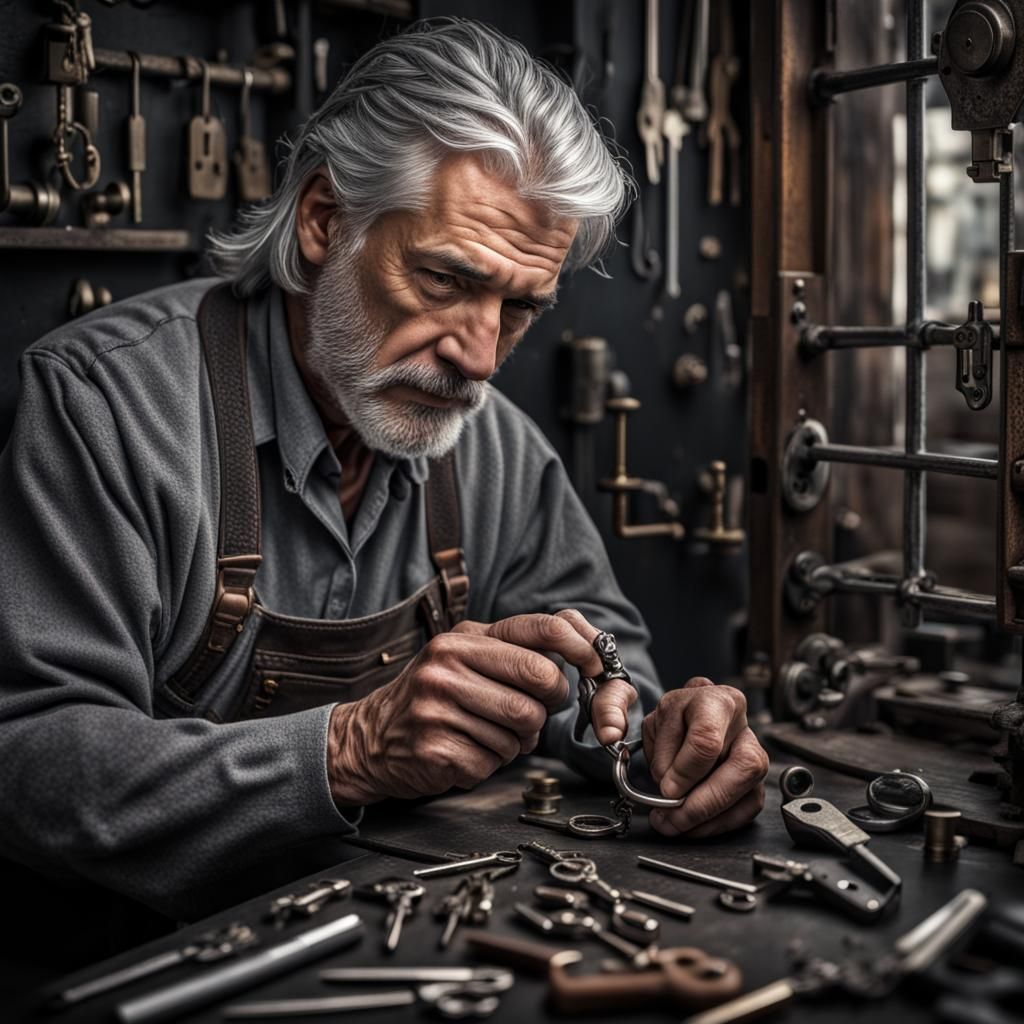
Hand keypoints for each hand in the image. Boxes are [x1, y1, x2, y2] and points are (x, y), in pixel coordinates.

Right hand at [326, 610, 625, 804]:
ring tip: (489, 734)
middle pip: (540, 683)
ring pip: (522, 728)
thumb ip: (513, 648)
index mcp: (464, 637)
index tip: (596, 666)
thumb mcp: (464, 656)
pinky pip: (495, 761)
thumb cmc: (432, 696)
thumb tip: (579, 649)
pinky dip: (490, 763)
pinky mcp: (436, 748)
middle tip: (534, 714)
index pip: (539, 629)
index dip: (579, 648)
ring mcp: (439, 706)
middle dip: (548, 705)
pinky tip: (467, 751)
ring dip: (517, 741)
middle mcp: (448, 664)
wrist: (370, 738)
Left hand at [642, 678, 768, 837]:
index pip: (707, 740)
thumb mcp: (656, 726)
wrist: (689, 715)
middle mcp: (743, 726)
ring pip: (750, 792)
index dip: (685, 771)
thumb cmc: (674, 719)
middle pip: (742, 768)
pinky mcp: (757, 777)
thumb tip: (673, 791)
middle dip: (705, 803)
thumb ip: (661, 754)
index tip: (666, 789)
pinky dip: (721, 823)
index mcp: (715, 702)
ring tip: (679, 824)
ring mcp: (754, 750)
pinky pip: (749, 808)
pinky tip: (697, 825)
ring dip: (711, 818)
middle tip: (673, 818)